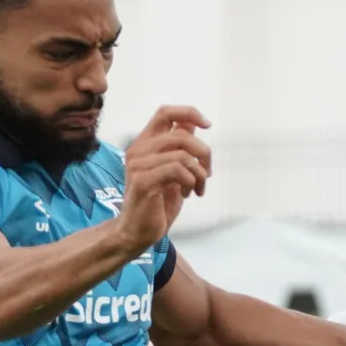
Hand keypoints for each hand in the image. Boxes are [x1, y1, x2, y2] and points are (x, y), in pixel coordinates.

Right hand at [113, 106, 211, 254]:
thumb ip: (179, 148)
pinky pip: (178, 170)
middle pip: (181, 134)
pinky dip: (191, 181)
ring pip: (183, 154)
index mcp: (144, 144)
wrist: (137, 233)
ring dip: (199, 173)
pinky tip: (188, 194)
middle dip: (204, 153)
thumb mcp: (172, 172)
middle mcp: (138, 150)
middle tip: (207, 174)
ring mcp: (138, 165)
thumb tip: (192, 124)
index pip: (166, 112)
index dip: (190, 113)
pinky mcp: (143, 181)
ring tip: (197, 188)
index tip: (208, 125)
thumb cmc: (156, 205)